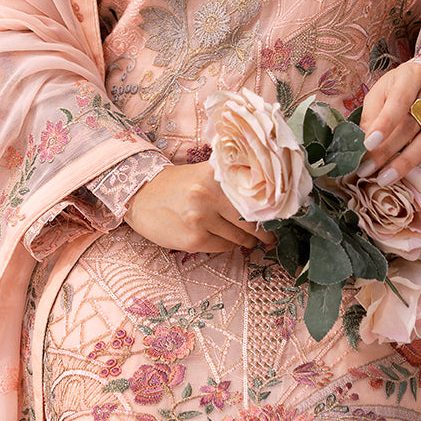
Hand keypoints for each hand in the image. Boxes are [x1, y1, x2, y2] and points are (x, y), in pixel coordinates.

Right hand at [123, 163, 270, 253]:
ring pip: (240, 236)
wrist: (139, 196)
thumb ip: (230, 180)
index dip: (271, 208)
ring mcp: (201, 218)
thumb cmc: (176, 185)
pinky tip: (228, 241)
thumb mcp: (203, 173)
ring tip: (252, 240)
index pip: (256, 194)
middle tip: (270, 236)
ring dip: (248, 240)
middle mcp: (209, 194)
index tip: (281, 216)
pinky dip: (230, 246)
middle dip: (264, 231)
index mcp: (216, 174)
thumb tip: (267, 196)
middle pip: (251, 219)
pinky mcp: (194, 239)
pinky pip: (224, 247)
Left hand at [359, 64, 420, 186]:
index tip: (368, 145)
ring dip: (406, 162)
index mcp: (412, 75)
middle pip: (411, 125)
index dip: (383, 125)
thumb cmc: (400, 87)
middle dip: (387, 151)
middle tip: (367, 170)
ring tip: (385, 178)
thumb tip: (363, 144)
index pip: (399, 102)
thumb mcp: (382, 91)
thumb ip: (372, 114)